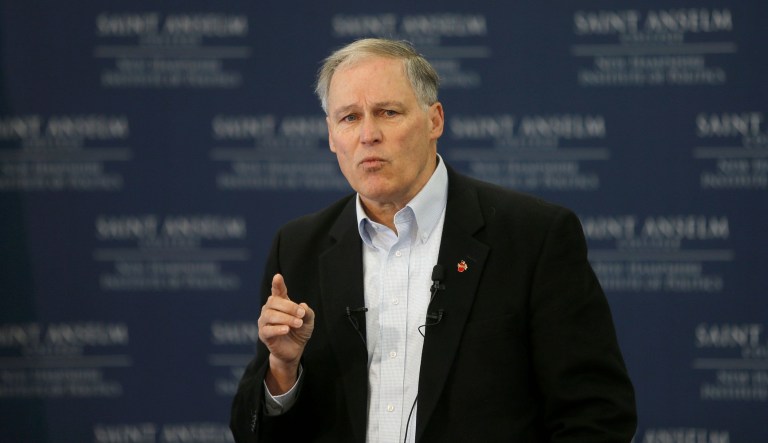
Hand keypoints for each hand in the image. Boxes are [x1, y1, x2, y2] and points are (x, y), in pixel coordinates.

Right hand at [258, 273, 314, 393]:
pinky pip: (267, 330)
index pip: (277, 291)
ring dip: (285, 318)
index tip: (278, 276)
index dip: (277, 284)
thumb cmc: (300, 331)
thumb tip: (302, 305)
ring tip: (297, 323)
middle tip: (301, 314)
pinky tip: (286, 330)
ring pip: (270, 315)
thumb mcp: (309, 321)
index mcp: (280, 303)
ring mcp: (265, 322)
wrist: (294, 350)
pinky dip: (277, 329)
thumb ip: (307, 312)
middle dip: (288, 306)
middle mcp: (270, 310)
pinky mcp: (263, 334)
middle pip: (273, 302)